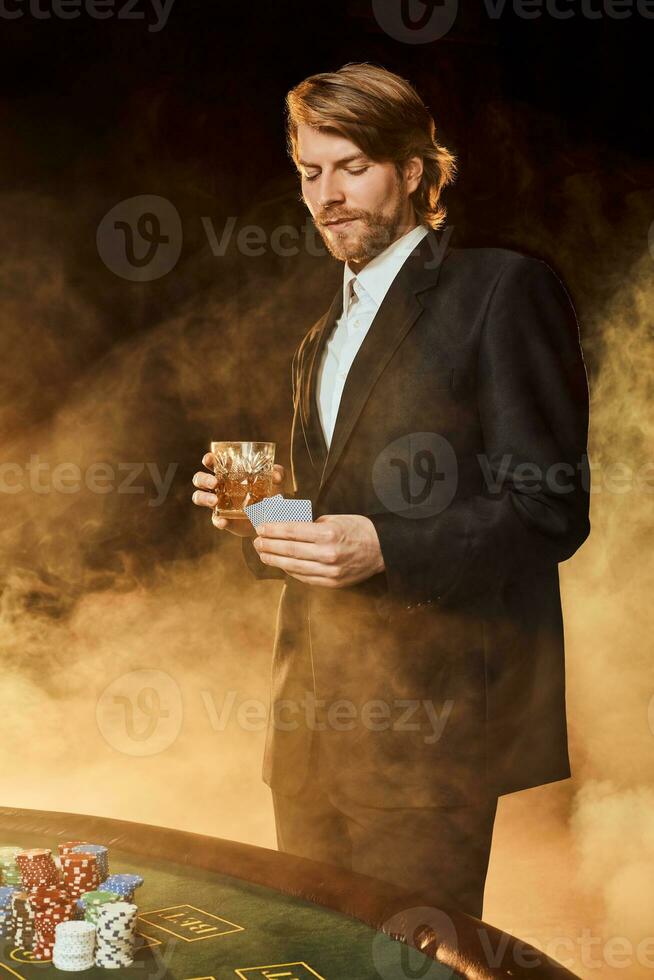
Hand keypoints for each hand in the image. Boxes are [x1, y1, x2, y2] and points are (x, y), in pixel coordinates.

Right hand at [192, 454, 285, 536]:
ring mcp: (218, 503)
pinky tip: (223, 521)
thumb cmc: (270, 492)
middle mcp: (218, 486)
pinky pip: (215, 519)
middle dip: (203, 479)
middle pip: (199, 479)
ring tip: (214, 501)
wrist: (272, 517)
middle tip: (214, 482)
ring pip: (199, 497)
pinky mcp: (223, 518)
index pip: (212, 462)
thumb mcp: (276, 482)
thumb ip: (278, 473)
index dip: (208, 459)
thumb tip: (275, 474)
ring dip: (203, 498)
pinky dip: (218, 520)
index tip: (210, 459)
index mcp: (228, 473)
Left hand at [252, 514, 384, 587]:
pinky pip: (304, 577)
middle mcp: (327, 554)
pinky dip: (290, 570)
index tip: (260, 527)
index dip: (273, 529)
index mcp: (328, 534)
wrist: (382, 549)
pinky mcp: (332, 583)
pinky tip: (281, 564)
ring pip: (294, 566)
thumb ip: (311, 525)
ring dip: (275, 559)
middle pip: (289, 550)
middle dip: (269, 545)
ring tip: (263, 553)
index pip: (292, 531)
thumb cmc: (358, 530)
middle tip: (257, 541)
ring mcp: (329, 571)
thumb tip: (285, 526)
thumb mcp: (335, 519)